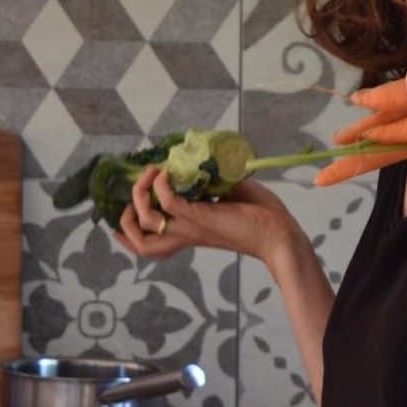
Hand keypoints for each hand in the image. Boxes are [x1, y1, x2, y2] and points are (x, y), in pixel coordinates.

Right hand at [116, 165, 298, 264]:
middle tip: (136, 191)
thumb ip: (210, 185)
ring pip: (145, 221)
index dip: (130, 232)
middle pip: (138, 242)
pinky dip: (162, 185)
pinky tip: (168, 171)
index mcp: (188, 233)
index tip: (126, 210)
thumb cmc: (261, 217)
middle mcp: (184, 234)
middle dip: (125, 220)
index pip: (149, 244)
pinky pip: (168, 202)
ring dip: (140, 193)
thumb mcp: (229, 197)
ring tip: (151, 173)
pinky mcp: (201, 218)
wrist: (280, 234)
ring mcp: (191, 227)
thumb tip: (201, 162)